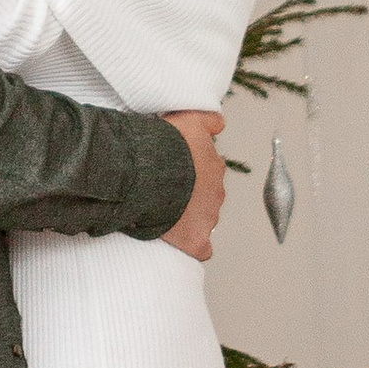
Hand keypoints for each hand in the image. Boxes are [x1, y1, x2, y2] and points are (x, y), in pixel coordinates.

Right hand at [160, 110, 225, 261]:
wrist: (148, 171)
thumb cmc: (165, 145)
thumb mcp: (189, 119)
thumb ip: (208, 120)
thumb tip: (220, 124)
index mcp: (214, 166)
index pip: (207, 172)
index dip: (189, 173)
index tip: (173, 172)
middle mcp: (216, 192)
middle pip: (206, 196)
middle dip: (189, 196)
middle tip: (164, 192)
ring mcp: (208, 217)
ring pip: (203, 220)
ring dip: (187, 218)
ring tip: (162, 212)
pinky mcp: (196, 239)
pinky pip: (201, 248)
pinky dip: (193, 246)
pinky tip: (180, 242)